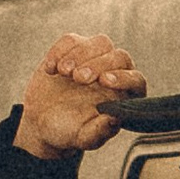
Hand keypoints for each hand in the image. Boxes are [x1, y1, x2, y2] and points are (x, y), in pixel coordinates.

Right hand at [17, 34, 145, 161]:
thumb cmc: (69, 130)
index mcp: (123, 96)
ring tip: (64, 72)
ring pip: (100, 43)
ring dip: (82, 54)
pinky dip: (60, 51)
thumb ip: (99, 132)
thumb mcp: (83, 137)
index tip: (105, 81)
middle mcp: (114, 74)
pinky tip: (51, 69)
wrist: (43, 121)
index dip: (124, 78)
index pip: (136, 80)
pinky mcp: (74, 49)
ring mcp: (95, 58)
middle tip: (78, 79)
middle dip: (99, 65)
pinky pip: (72, 40)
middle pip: (119, 57)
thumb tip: (114, 119)